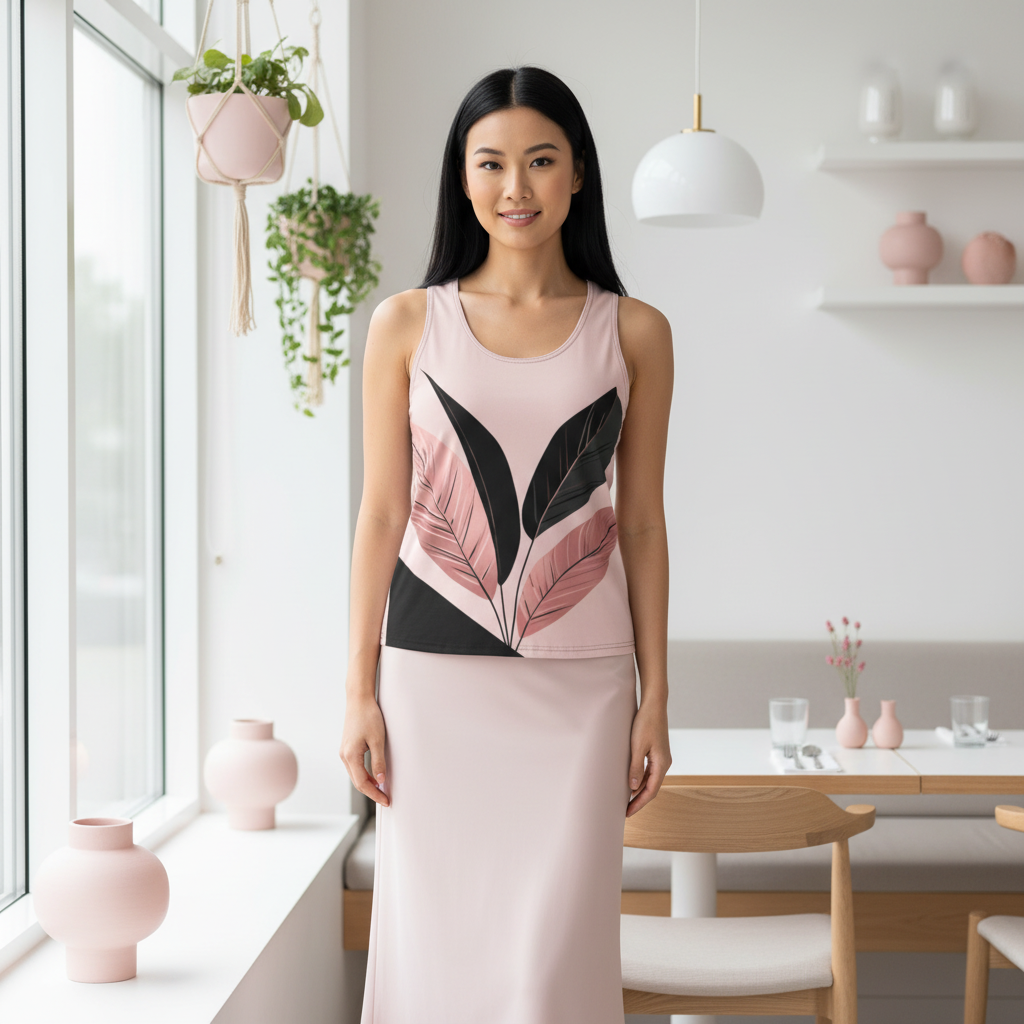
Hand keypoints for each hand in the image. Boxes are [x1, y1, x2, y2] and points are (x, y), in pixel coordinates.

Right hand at [340, 691, 389, 807]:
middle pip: (357, 782)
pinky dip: (364, 774)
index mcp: (350, 756)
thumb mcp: (377, 740)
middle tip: (386, 799)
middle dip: (371, 792)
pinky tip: (374, 775)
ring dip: (368, 784)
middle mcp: (344, 756)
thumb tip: (381, 780)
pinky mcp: (347, 747)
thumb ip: (378, 761)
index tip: (386, 800)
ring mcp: (344, 751)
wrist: (359, 699)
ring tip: (382, 790)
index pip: (362, 783)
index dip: (375, 794)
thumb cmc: (369, 716)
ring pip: (355, 775)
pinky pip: (355, 766)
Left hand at [626, 701, 670, 817]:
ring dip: (638, 790)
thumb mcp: (638, 746)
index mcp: (662, 764)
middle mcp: (664, 763)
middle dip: (638, 800)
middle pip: (651, 788)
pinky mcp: (657, 752)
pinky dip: (640, 779)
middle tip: (624, 810)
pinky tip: (630, 781)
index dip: (639, 803)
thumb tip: (632, 788)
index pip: (650, 791)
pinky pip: (649, 771)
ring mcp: (661, 758)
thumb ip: (635, 768)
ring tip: (625, 798)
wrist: (654, 705)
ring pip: (649, 780)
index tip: (627, 813)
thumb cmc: (646, 723)